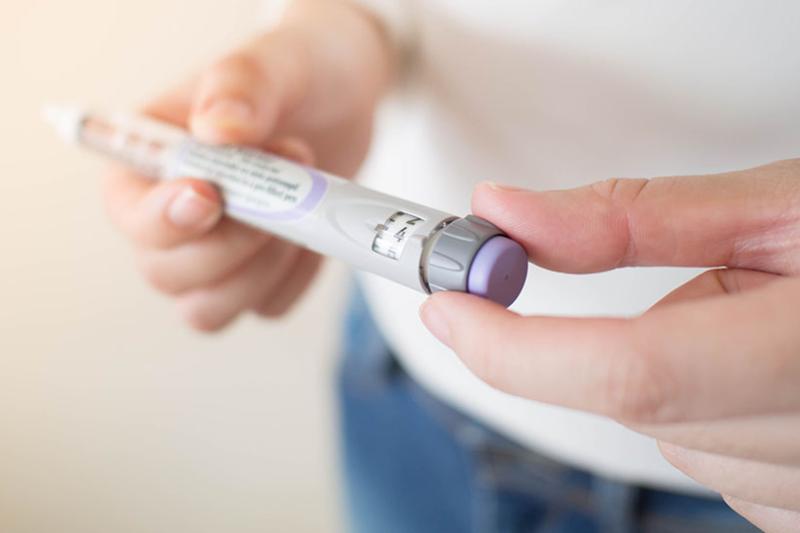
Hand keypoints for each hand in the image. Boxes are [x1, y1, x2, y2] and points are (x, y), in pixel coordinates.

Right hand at [102, 1, 392, 329]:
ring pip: (210, 309)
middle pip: (166, 275)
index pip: (129, 215)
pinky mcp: (258, 277)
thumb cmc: (294, 76)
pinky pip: (269, 307)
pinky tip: (311, 230)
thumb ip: (240, 87)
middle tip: (288, 178)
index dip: (164, 220)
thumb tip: (217, 130)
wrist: (343, 100)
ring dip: (263, 270)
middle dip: (234, 243)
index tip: (212, 197)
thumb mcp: (271, 63)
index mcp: (146, 164)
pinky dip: (296, 277)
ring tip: (301, 209)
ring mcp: (213, 257)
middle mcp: (168, 221)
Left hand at [420, 159, 799, 531]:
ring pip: (667, 436)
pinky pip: (709, 459)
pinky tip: (764, 367)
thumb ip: (631, 217)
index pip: (628, 373)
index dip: (515, 347)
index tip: (452, 307)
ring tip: (758, 317)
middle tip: (668, 277)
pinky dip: (701, 403)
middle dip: (612, 340)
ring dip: (669, 368)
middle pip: (640, 404)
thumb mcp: (777, 205)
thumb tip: (508, 216)